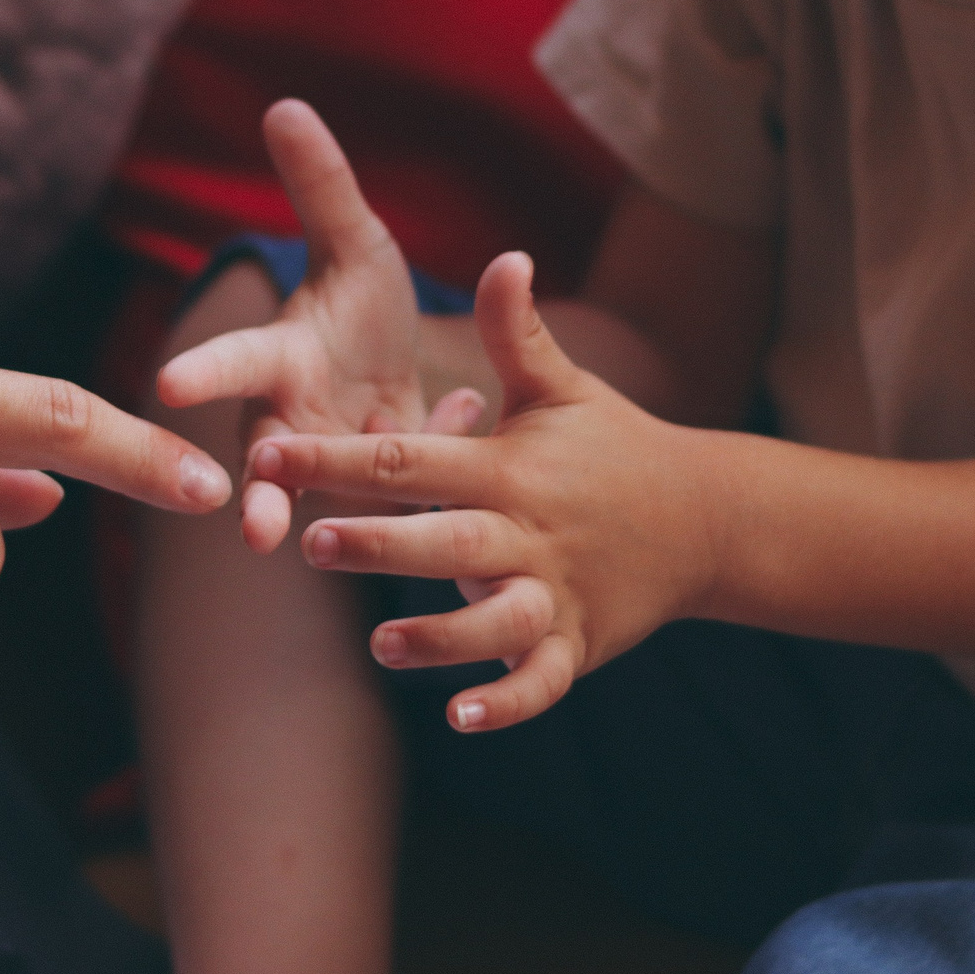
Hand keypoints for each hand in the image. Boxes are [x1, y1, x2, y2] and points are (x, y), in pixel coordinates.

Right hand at [156, 99, 481, 550]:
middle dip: (262, 494)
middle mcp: (300, 419)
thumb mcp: (355, 241)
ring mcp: (342, 462)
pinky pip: (412, 490)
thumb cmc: (360, 303)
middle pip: (270, 461)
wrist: (404, 369)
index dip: (205, 373)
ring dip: (346, 510)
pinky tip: (467, 408)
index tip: (172, 385)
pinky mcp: (389, 493)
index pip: (235, 364)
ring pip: (334, 499)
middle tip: (255, 526)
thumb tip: (286, 104)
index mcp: (281, 358)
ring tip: (364, 524)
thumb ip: (322, 186)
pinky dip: (439, 447)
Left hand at [248, 252, 715, 731]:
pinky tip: (462, 718)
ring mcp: (556, 591)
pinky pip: (540, 680)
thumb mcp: (564, 387)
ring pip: (493, 619)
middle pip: (447, 539)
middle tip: (312, 544)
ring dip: (441, 635)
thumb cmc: (612, 444)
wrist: (703, 517)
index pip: (414, 459)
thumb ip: (516, 333)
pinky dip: (507, 702)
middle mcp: (528, 531)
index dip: (340, 458)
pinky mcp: (576, 643)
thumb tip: (505, 255)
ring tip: (382, 642)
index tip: (271, 453)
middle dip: (382, 543)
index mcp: (509, 466)